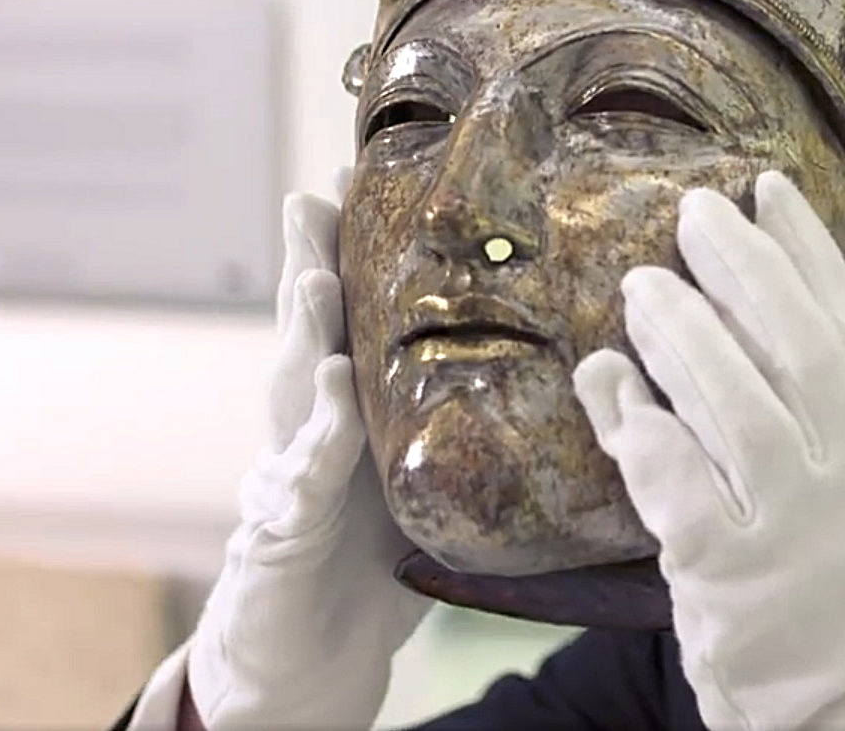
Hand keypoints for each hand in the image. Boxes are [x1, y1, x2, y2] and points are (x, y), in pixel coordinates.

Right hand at [182, 188, 430, 729]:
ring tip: (314, 280)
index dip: (351, 254)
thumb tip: (568, 380)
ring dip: (302, 335)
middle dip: (309, 264)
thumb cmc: (370, 566)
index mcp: (349, 414)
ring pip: (290, 394)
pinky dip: (311, 440)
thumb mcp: (425, 483)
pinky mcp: (275, 536)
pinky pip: (296, 484)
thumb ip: (461, 428)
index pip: (349, 322)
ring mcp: (282, 479)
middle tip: (317, 199)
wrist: (306, 662)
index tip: (359, 182)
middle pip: (307, 337)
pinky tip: (329, 396)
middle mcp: (307, 432)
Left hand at [575, 172, 844, 729]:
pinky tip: (612, 380)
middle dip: (742, 269)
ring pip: (734, 405)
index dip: (806, 251)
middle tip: (692, 213)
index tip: (766, 189)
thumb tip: (736, 315)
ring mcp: (794, 525)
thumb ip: (818, 410)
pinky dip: (641, 425)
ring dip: (682, 334)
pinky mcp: (730, 573)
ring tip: (641, 286)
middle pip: (795, 348)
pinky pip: (676, 481)